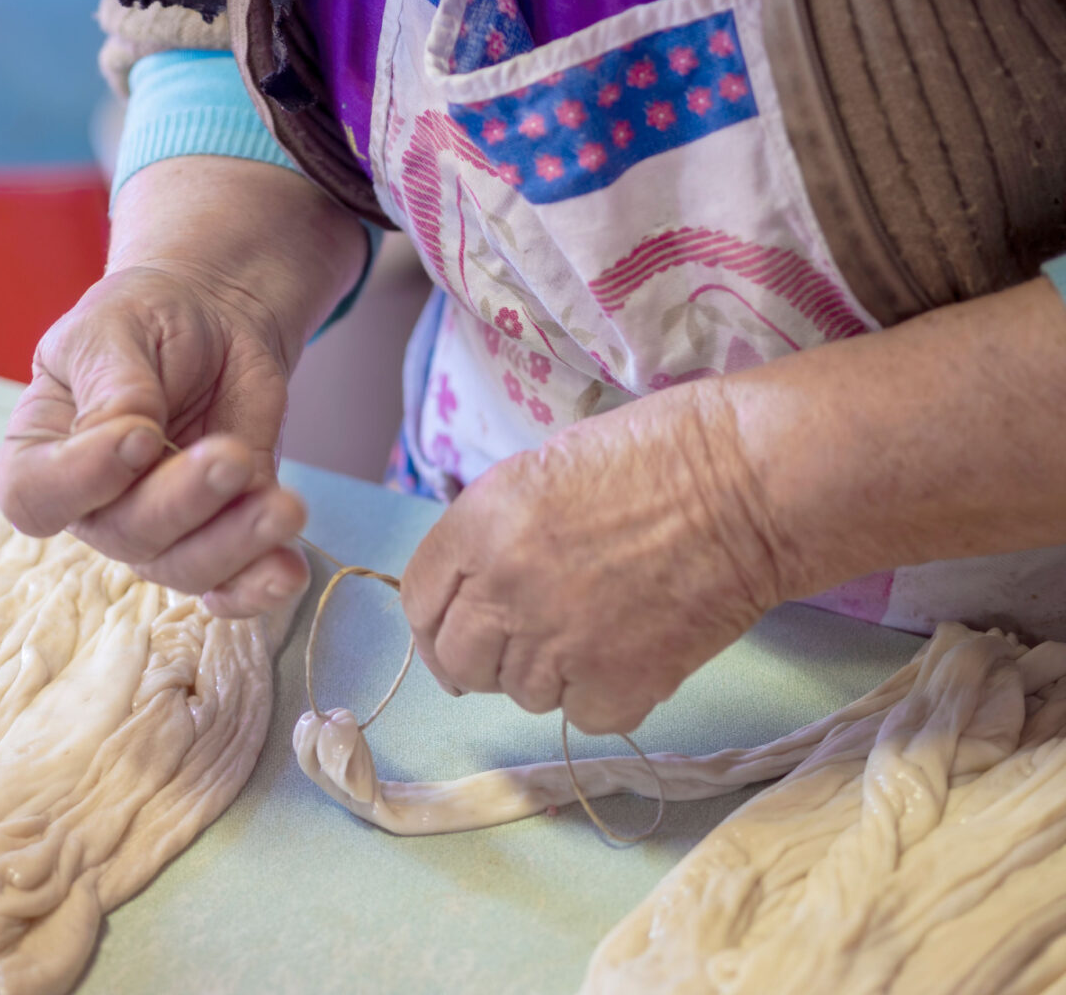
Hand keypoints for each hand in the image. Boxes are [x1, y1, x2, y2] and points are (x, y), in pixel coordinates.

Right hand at [0, 263, 309, 616]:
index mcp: (42, 452)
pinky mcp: (221, 533)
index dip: (81, 481)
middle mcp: (95, 505)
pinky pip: (233, 584)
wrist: (214, 320)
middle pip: (125, 535)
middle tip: (230, 456)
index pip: (36, 497)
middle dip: (183, 502)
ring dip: (237, 544)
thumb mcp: (113, 326)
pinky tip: (288, 571)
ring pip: (185, 568)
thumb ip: (112, 384)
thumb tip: (130, 435)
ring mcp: (160, 529)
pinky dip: (260, 586)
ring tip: (284, 507)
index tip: (139, 436)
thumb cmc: (144, 319)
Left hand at [399, 383, 788, 733]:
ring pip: (522, 694)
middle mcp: (504, 589)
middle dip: (480, 660)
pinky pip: (584, 715)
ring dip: (549, 673)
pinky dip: (606, 694)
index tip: (452, 633)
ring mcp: (558, 645)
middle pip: (457, 662)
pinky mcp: (617, 686)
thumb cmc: (657, 454)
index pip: (418, 600)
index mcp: (479, 525)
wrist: (750, 483)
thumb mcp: (543, 470)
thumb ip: (494, 533)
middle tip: (520, 646)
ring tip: (599, 627)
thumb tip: (476, 589)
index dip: (435, 620)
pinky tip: (635, 649)